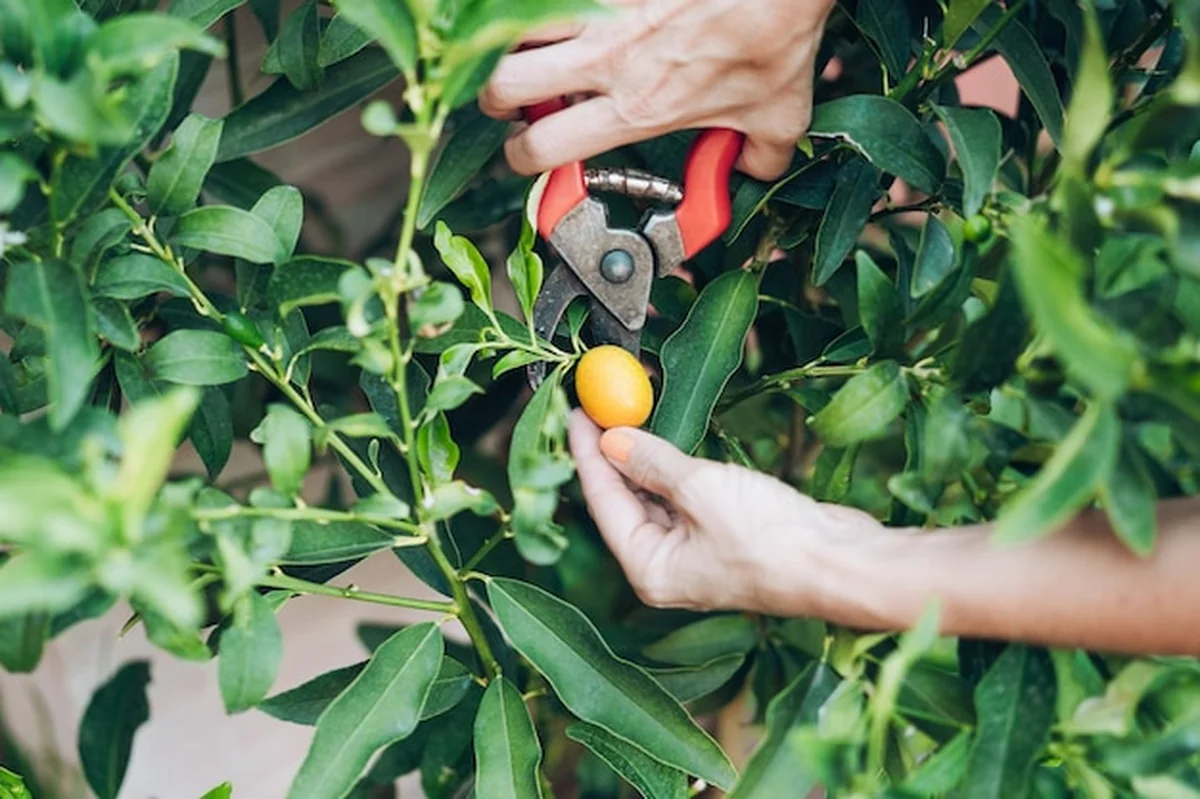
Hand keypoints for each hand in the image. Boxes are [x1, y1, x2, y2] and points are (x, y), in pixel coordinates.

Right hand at [479, 0, 835, 180]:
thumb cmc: (776, 34)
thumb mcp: (779, 114)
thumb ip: (759, 155)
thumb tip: (753, 167)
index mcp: (635, 107)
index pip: (544, 148)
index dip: (523, 159)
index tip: (530, 154)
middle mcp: (606, 59)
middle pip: (503, 86)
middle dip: (496, 100)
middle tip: (513, 101)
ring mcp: (600, 10)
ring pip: (514, 30)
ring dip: (512, 45)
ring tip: (527, 51)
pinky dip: (546, 10)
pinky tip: (562, 17)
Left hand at [567, 411, 883, 613]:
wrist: (843, 561)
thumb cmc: (774, 540)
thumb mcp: (701, 489)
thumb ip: (652, 462)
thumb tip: (612, 439)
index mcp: (650, 569)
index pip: (603, 503)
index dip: (586, 454)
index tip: (575, 412)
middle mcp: (666, 567)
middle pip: (623, 502)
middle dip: (611, 452)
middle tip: (598, 404)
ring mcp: (696, 553)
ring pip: (653, 498)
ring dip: (643, 456)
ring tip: (626, 411)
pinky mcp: (723, 536)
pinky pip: (684, 497)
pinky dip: (672, 468)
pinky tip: (663, 438)